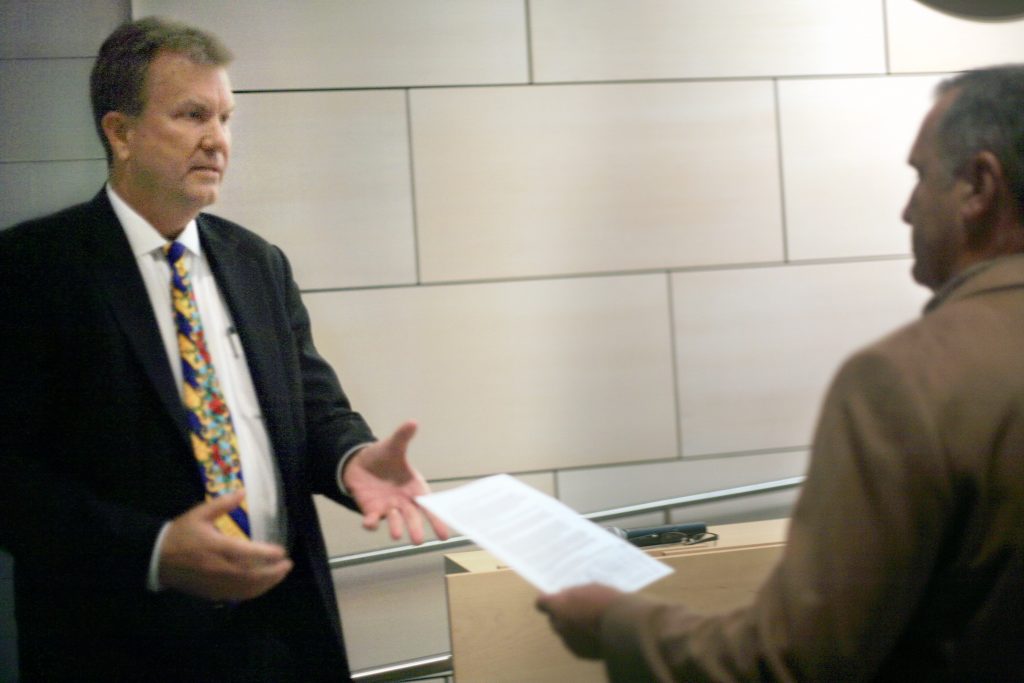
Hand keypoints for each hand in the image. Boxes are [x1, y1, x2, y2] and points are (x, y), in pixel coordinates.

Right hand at [158, 491, 292, 600]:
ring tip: (280, 575)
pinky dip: (252, 592)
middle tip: (287, 565)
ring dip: (266, 584)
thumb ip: (223, 504)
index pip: (247, 553)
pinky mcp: (211, 593)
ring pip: (246, 588)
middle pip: (251, 575)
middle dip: (273, 572)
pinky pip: (236, 596)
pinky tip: (262, 586)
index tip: (282, 551)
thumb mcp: (199, 514)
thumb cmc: (180, 534)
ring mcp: (214, 583)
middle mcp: (218, 568)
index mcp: (216, 547)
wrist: (156, 558)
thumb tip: (243, 491)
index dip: (266, 554)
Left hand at [341, 420, 448, 543]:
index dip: (437, 519)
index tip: (445, 534)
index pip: (429, 505)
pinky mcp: (371, 510)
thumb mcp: (393, 446)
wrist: (359, 463)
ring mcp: (387, 507)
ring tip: (397, 534)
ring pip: (395, 521)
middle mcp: (403, 501)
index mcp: (414, 488)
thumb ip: (403, 437)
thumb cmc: (382, 457)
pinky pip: (372, 519)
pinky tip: (370, 523)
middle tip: (419, 540)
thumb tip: (412, 422)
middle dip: (416, 528)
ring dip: (396, 528)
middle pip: (413, 517)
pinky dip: (371, 523)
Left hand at [536, 583, 623, 658]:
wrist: (623, 625)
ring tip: (590, 622)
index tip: (556, 598)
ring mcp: (568, 641)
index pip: (541, 603)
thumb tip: (565, 596)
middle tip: (578, 608)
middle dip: (561, 614)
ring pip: (564, 633)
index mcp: (558, 606)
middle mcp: (559, 625)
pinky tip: (595, 634)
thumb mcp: (589, 588)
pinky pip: (575, 644)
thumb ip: (574, 593)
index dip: (547, 600)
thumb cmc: (606, 602)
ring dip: (571, 627)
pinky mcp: (579, 653)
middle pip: (553, 619)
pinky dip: (581, 639)